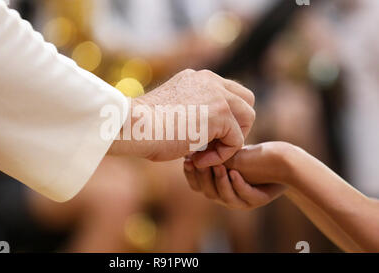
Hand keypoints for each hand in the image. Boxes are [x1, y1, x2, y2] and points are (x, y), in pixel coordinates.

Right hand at [109, 69, 254, 167]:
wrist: (132, 127)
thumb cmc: (144, 127)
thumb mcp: (173, 111)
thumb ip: (194, 113)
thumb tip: (208, 133)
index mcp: (198, 78)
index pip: (229, 94)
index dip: (225, 119)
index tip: (202, 138)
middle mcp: (211, 80)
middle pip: (246, 101)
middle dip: (236, 126)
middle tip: (211, 145)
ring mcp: (218, 94)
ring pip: (247, 119)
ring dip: (229, 141)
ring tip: (203, 154)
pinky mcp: (221, 113)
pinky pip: (236, 141)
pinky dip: (220, 155)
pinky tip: (196, 159)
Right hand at [183, 142, 296, 208]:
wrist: (281, 161)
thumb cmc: (251, 155)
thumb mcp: (226, 152)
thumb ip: (209, 154)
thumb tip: (185, 143)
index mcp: (216, 187)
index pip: (197, 186)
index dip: (190, 175)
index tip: (187, 160)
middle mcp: (226, 196)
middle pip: (209, 193)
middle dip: (203, 177)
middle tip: (199, 162)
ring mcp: (242, 200)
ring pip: (226, 197)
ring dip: (220, 181)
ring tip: (219, 166)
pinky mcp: (258, 200)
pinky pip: (245, 195)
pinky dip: (238, 184)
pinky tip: (235, 173)